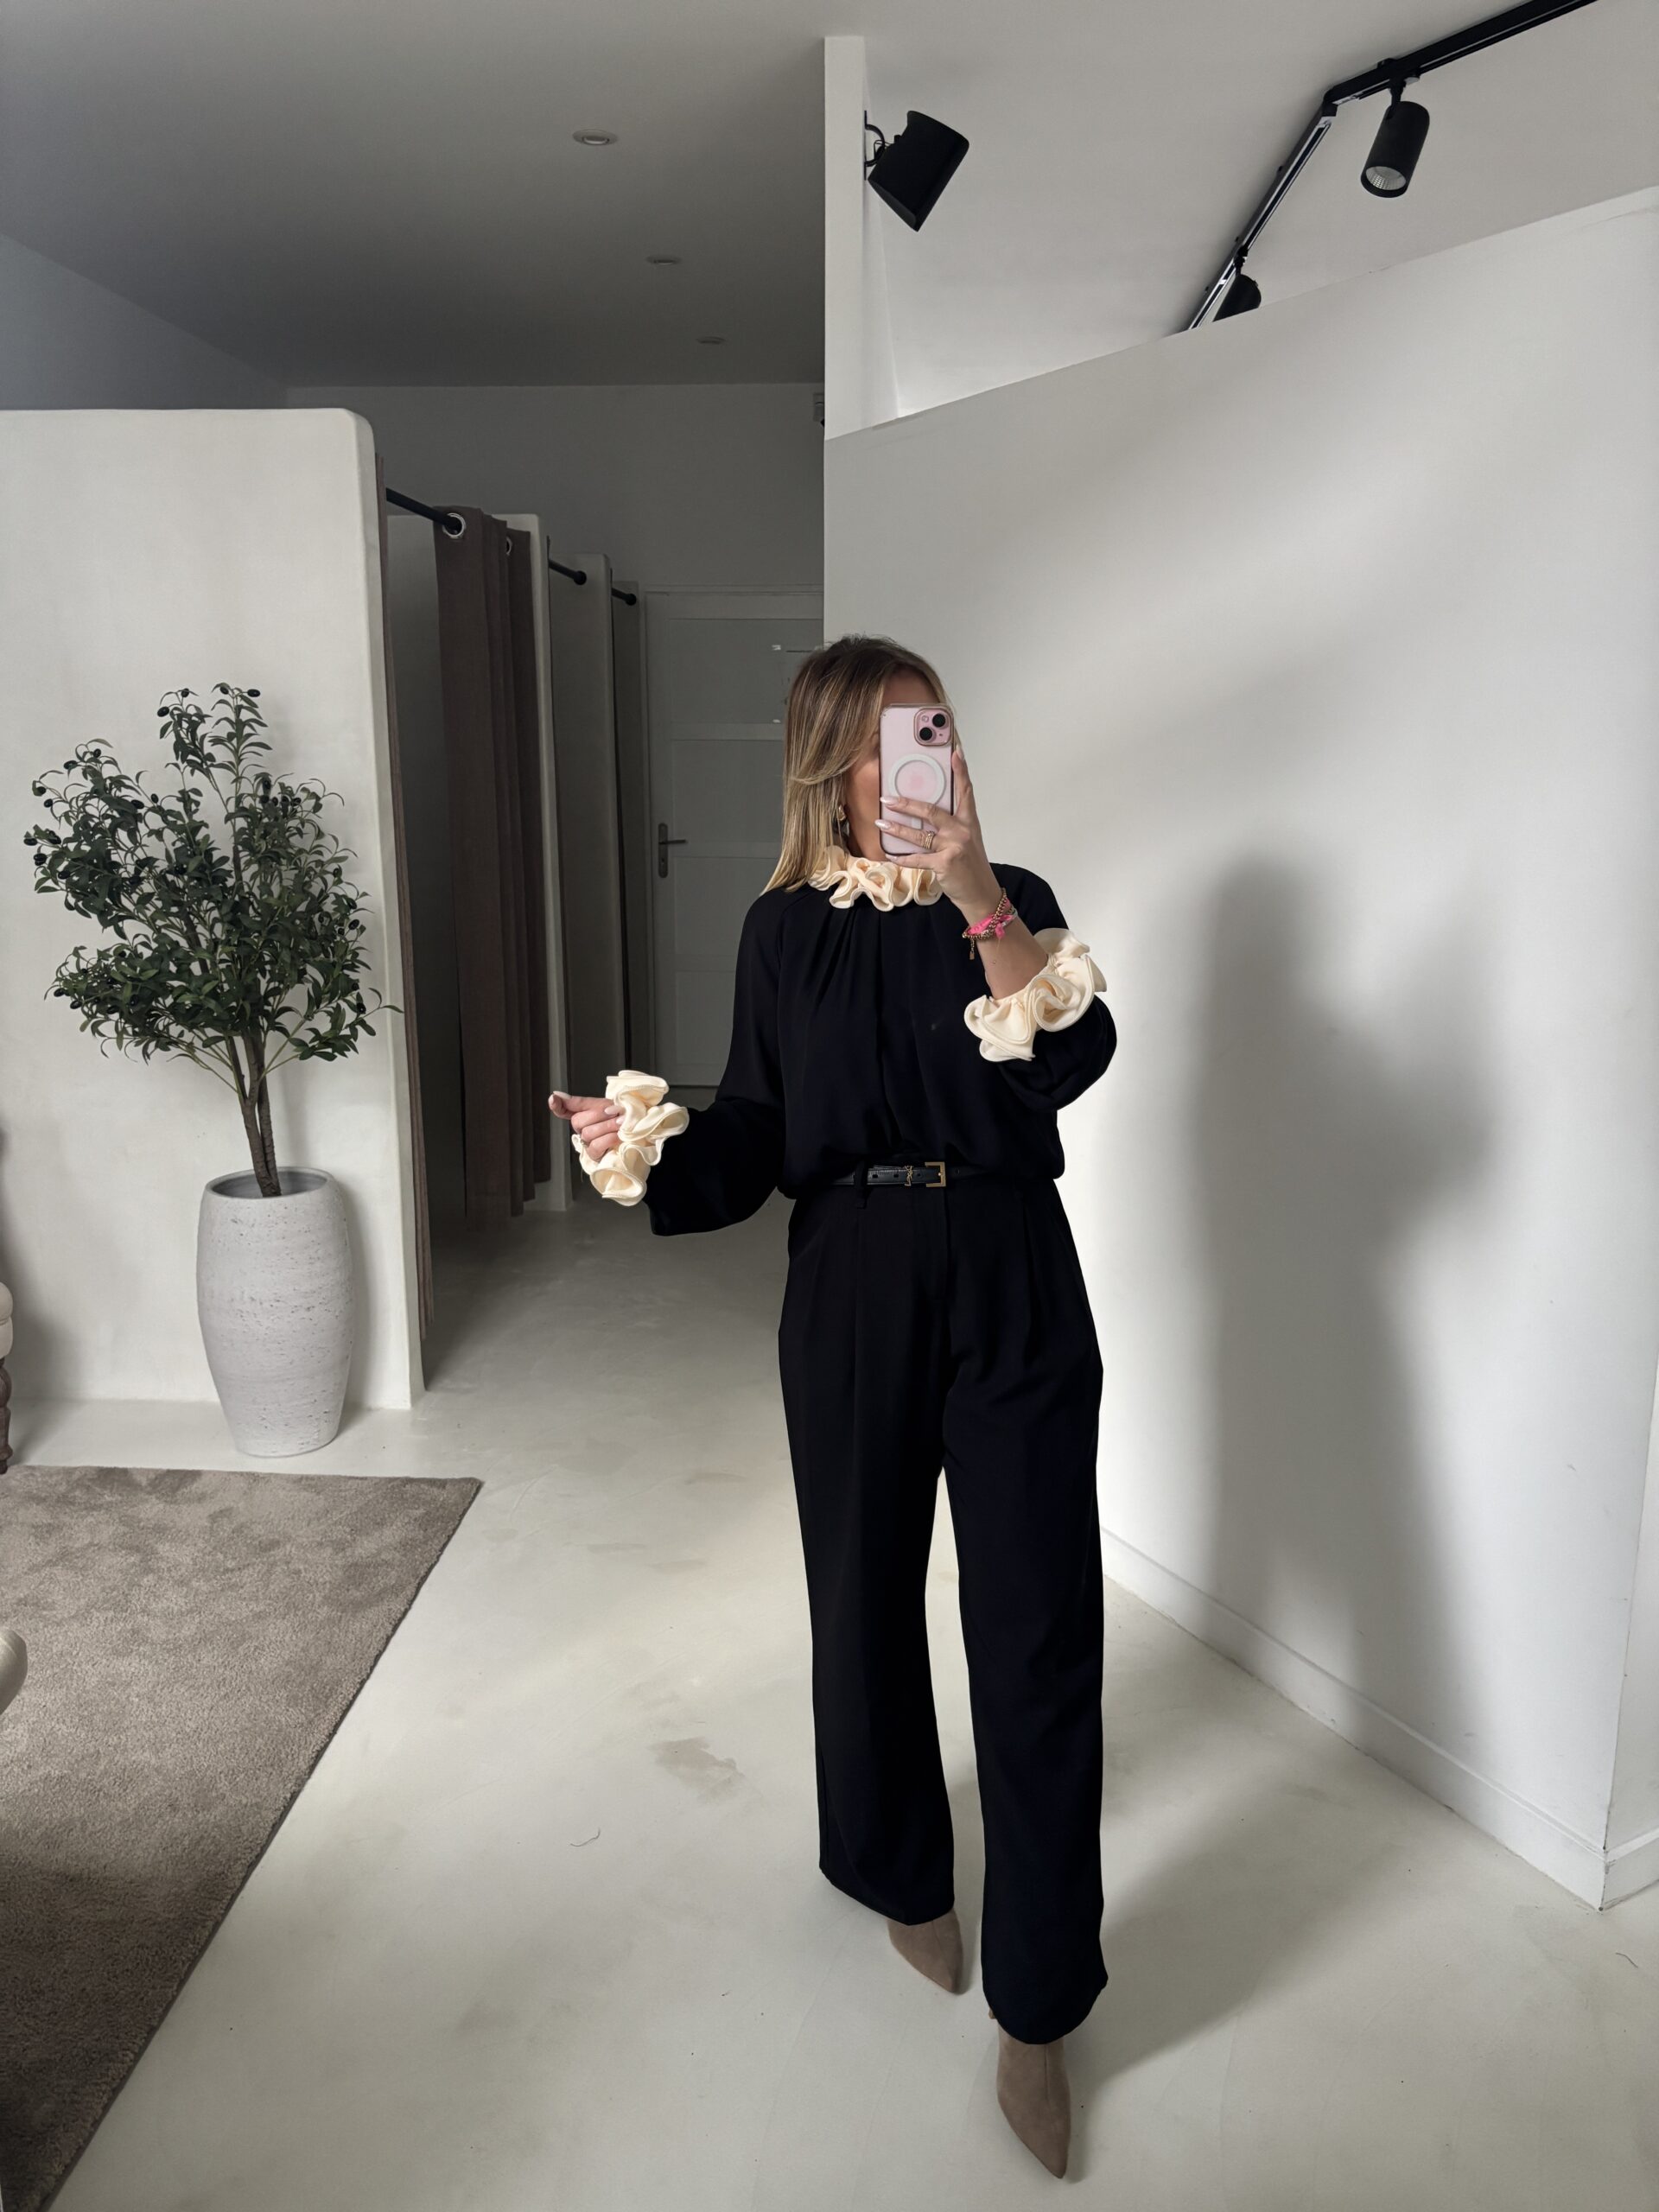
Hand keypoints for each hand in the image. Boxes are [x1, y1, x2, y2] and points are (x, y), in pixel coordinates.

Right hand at [549, 1090, 620, 1164]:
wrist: (641, 1130)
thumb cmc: (624, 1116)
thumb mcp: (606, 1103)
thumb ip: (583, 1102)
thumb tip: (556, 1095)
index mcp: (584, 1113)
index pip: (564, 1110)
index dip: (558, 1106)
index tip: (554, 1099)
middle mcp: (582, 1129)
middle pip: (577, 1121)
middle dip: (598, 1115)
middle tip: (616, 1111)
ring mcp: (587, 1143)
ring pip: (588, 1133)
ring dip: (607, 1126)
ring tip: (621, 1122)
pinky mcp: (595, 1156)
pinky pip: (596, 1146)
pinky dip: (608, 1139)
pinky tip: (618, 1135)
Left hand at [876, 743, 1000, 915]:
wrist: (981, 893)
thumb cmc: (971, 866)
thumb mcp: (967, 840)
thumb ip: (951, 826)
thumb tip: (924, 815)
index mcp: (969, 821)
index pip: (965, 791)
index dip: (961, 770)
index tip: (955, 751)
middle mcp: (962, 831)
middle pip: (932, 811)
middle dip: (907, 804)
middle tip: (888, 798)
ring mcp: (954, 847)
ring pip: (919, 834)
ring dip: (897, 829)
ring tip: (880, 824)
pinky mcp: (945, 864)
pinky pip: (917, 859)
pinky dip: (902, 858)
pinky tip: (890, 855)